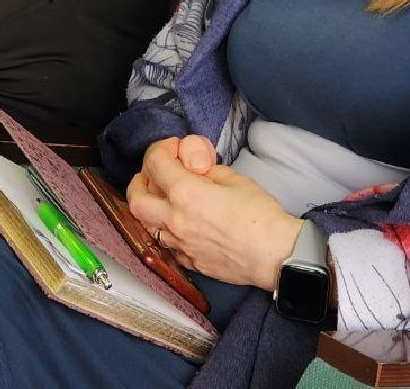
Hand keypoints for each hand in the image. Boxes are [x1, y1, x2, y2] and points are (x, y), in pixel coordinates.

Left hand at [127, 138, 301, 289]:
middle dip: (140, 180)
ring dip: (149, 207)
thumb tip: (194, 172)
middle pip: (136, 198)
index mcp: (184, 193)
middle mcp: (174, 220)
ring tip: (163, 199)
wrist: (274, 254)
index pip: (155, 163)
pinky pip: (165, 243)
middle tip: (154, 172)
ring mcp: (179, 244)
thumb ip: (206, 173)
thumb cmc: (259, 214)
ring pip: (146, 224)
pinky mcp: (188, 261)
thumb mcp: (234, 178)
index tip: (173, 148)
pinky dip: (165, 230)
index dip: (161, 149)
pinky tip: (180, 224)